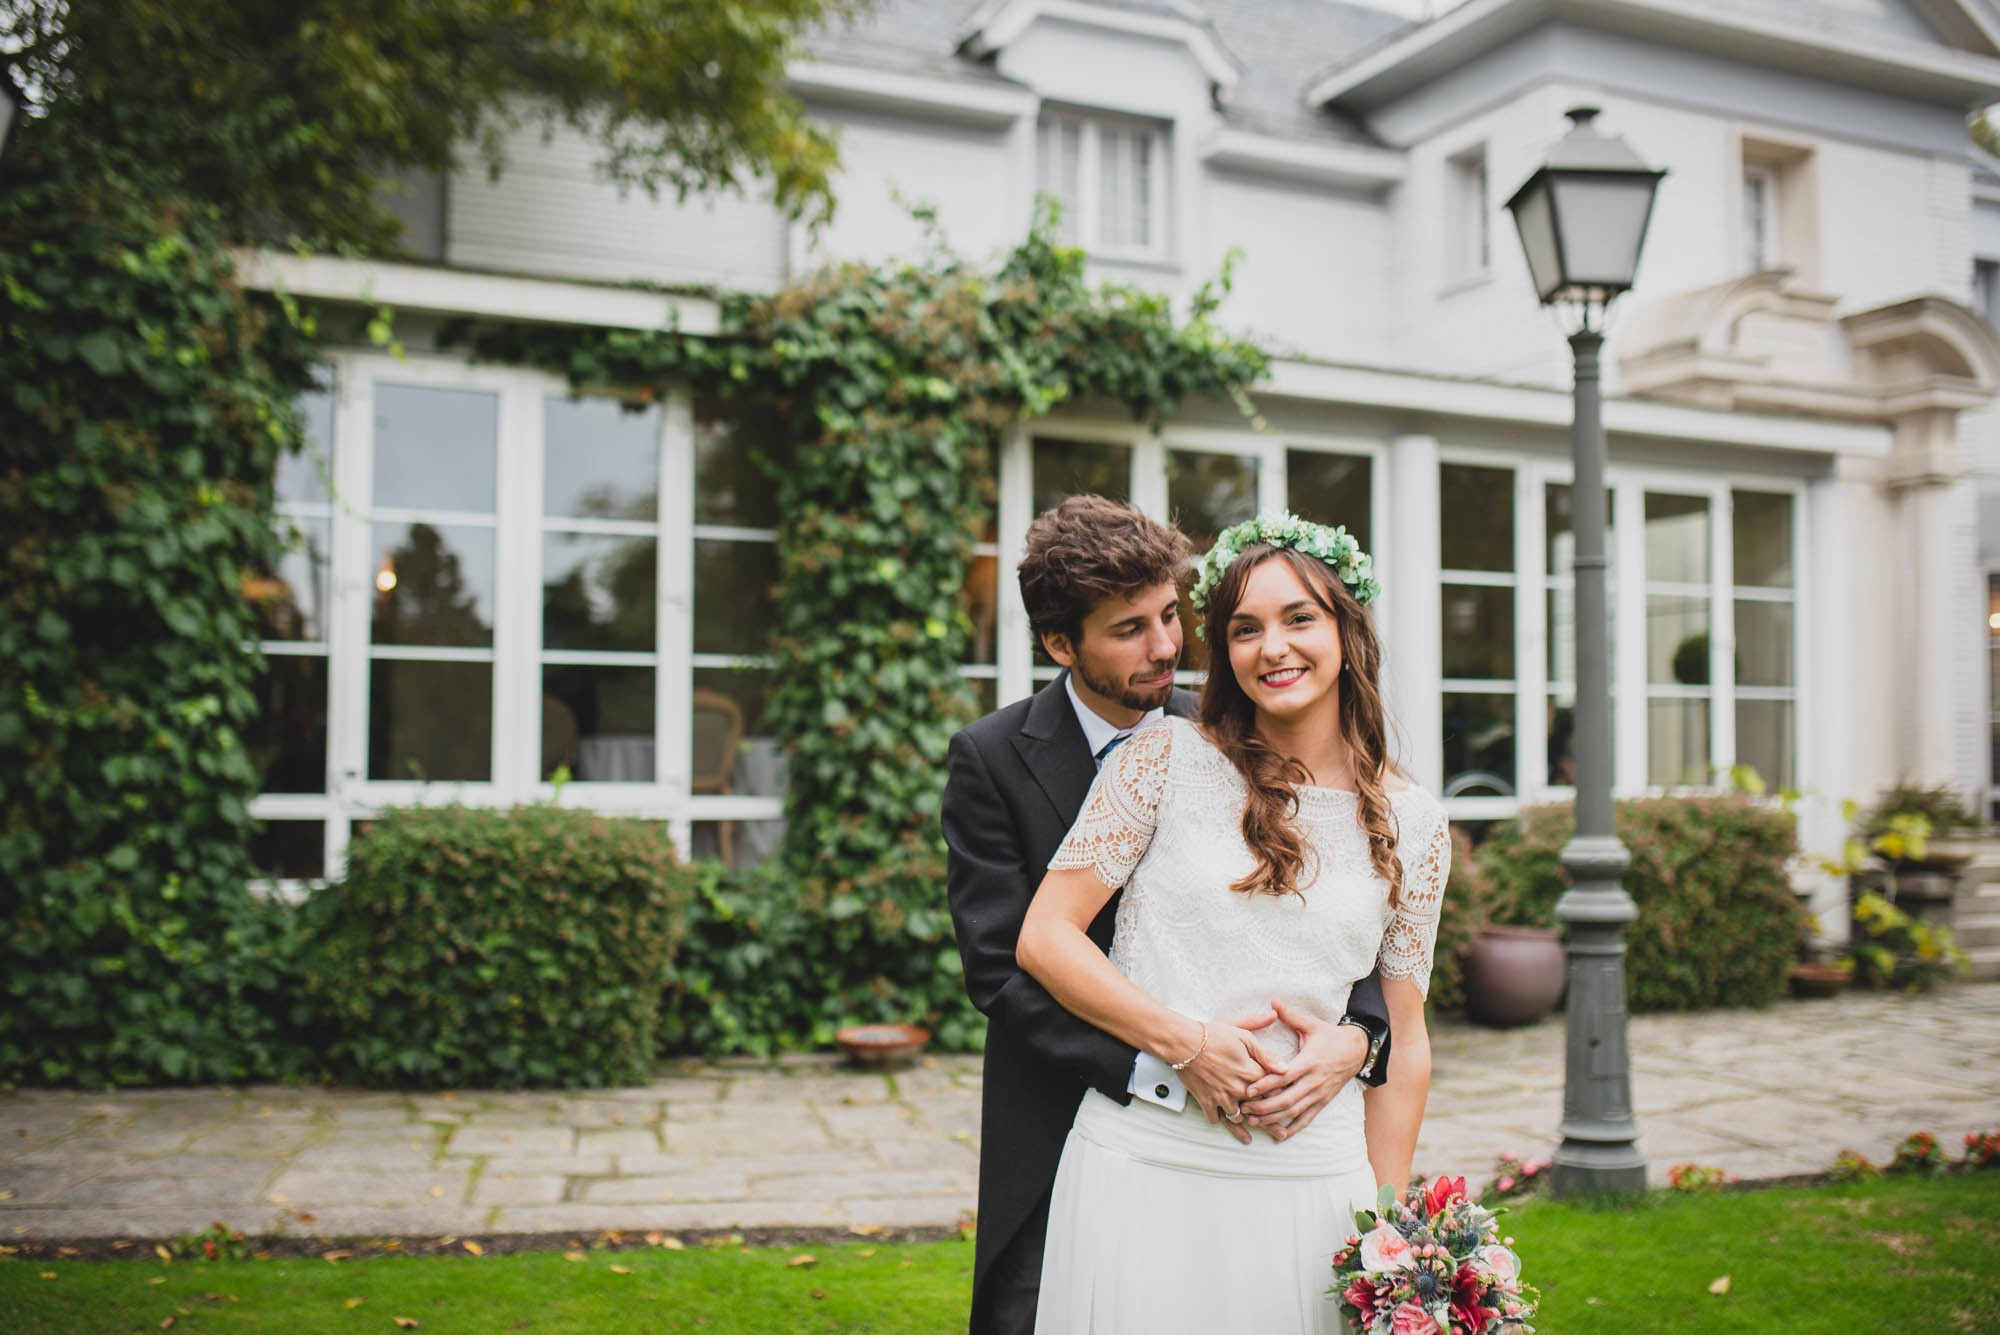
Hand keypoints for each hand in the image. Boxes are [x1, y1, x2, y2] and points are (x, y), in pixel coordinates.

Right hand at [1177, 1011, 1281, 1145]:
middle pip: (1259, 1111)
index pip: (1272, 1090)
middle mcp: (1239, 1090)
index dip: (1280, 1096)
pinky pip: (1215, 1118)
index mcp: (1251, 1073)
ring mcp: (1222, 1098)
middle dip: (1271, 1124)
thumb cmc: (1214, 1035)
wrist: (1183, 1042)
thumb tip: (1285, 1067)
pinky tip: (1224, 1124)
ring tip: (1250, 1139)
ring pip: (1237, 1119)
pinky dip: (1219, 1120)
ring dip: (1244, 1127)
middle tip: (1281, 1135)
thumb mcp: (1244, 1037)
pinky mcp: (1206, 1101)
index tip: (1289, 1104)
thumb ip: (1265, 1054)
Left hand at [1242, 1000, 1367, 1143]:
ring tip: (1254, 1122)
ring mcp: (1319, 1094)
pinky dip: (1293, 1129)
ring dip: (1274, 1119)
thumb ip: (1290, 1015)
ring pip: (1295, 1111)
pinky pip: (1307, 1119)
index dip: (1266, 1085)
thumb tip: (1273, 1001)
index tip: (1249, 1090)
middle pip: (1287, 1099)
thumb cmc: (1330, 1036)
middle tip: (1245, 1110)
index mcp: (1309, 1062)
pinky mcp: (1323, 1102)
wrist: (1357, 1050)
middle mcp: (1314, 1081)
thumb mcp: (1311, 1024)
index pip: (1284, 1077)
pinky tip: (1278, 1136)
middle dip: (1265, 1107)